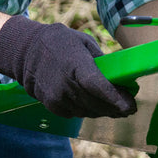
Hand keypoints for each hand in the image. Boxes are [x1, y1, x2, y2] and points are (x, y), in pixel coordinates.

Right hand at [0, 15, 136, 118]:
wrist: (26, 51)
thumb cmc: (60, 43)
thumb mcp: (84, 43)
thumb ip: (103, 63)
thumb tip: (123, 79)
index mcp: (75, 65)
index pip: (99, 88)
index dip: (116, 100)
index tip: (131, 107)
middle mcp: (66, 84)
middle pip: (98, 105)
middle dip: (116, 108)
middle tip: (128, 107)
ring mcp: (58, 98)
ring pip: (90, 112)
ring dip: (103, 110)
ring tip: (113, 106)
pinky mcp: (54, 107)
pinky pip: (78, 114)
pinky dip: (88, 110)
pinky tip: (91, 102)